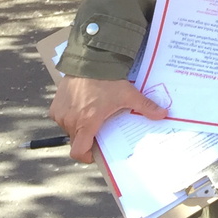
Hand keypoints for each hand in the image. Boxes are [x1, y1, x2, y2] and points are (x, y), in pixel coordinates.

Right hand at [50, 76, 166, 162]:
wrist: (90, 61)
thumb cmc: (108, 80)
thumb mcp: (128, 94)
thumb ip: (145, 106)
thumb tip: (163, 114)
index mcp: (87, 123)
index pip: (78, 151)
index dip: (85, 156)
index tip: (94, 153)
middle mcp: (71, 121)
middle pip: (76, 139)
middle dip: (87, 137)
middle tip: (98, 128)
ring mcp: (61, 114)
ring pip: (69, 128)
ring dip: (78, 125)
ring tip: (92, 113)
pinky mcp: (54, 106)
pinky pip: (61, 117)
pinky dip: (70, 115)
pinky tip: (82, 105)